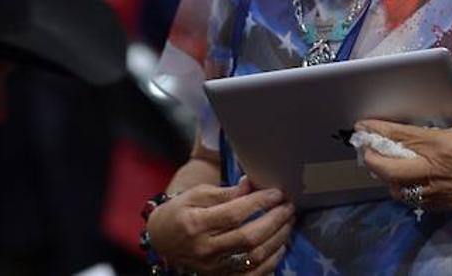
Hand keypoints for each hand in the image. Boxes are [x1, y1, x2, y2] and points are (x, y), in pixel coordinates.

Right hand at [146, 176, 293, 273]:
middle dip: (274, 221)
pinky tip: (279, 246)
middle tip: (289, 207)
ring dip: (277, 240)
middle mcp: (205, 249)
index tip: (277, 193)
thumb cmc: (180, 212)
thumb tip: (250, 185)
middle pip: (248, 237)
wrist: (162, 241)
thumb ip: (225, 193)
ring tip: (288, 223)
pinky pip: (252, 275)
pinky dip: (270, 262)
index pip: (234, 214)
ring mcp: (213, 268)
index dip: (259, 203)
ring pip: (254, 258)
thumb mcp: (196, 195)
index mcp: (196, 224)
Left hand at [357, 60, 451, 208]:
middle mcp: (437, 170)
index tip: (362, 124)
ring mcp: (442, 190)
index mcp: (443, 145)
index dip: (378, 129)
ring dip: (387, 179)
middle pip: (391, 172)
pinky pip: (419, 203)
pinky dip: (407, 194)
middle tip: (365, 149)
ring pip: (402, 192)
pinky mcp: (451, 203)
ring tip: (382, 166)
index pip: (401, 137)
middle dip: (372, 160)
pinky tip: (407, 184)